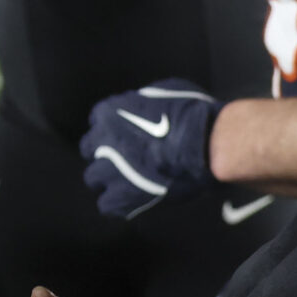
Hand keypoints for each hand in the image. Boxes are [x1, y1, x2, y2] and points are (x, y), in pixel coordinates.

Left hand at [79, 80, 220, 218]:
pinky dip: (120, 203)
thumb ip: (142, 104)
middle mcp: (101, 141)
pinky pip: (107, 204)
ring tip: (132, 182)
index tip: (128, 135)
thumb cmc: (191, 113)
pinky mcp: (119, 198)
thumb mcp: (163, 92)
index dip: (114, 129)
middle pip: (90, 150)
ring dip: (110, 179)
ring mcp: (108, 171)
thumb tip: (141, 109)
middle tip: (129, 159)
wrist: (206, 145)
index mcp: (109, 112)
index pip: (98, 121)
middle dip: (106, 153)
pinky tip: (137, 199)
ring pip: (94, 177)